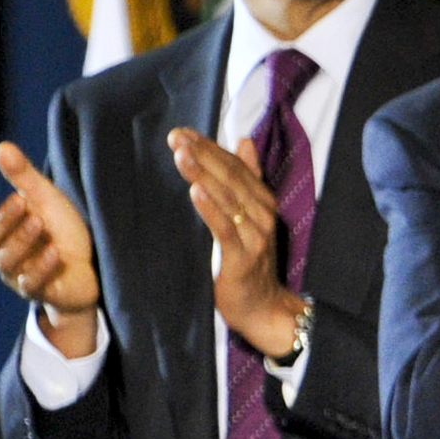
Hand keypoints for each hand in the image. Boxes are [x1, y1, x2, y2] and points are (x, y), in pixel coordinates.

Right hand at [0, 141, 100, 354]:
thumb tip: (2, 147)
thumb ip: (24, 176)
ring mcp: (17, 274)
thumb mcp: (46, 199)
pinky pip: (31, 283)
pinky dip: (42, 268)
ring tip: (39, 222)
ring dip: (22, 240)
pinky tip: (55, 253)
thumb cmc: (61, 230)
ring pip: (6, 260)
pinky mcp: (39, 291)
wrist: (91, 268)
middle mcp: (1, 251)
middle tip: (21, 201)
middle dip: (4, 219)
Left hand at [167, 129, 304, 357]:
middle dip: (203, 155)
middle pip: (231, 178)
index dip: (211, 147)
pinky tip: (195, 192)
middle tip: (176, 137)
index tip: (183, 132)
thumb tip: (244, 140)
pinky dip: (211, 210)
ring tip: (182, 156)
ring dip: (204, 175)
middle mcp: (263, 215)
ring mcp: (256, 236)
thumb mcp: (251, 215)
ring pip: (228, 199)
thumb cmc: (250, 260)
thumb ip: (248, 177)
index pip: (236, 166)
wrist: (262, 306)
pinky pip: (225, 230)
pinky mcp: (244, 258)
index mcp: (263, 201)